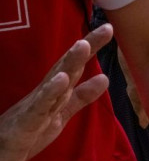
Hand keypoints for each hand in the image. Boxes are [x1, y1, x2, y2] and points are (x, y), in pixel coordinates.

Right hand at [0, 24, 112, 160]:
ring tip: (82, 45)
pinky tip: (60, 80)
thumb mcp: (62, 112)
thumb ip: (81, 96)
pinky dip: (50, 93)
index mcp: (55, 91)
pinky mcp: (26, 123)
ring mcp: (35, 106)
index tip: (109, 28)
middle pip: (67, 66)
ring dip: (68, 63)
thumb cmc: (29, 131)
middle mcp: (45, 93)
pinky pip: (40, 106)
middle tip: (105, 29)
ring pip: (55, 81)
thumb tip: (104, 79)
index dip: (92, 47)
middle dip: (85, 48)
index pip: (75, 65)